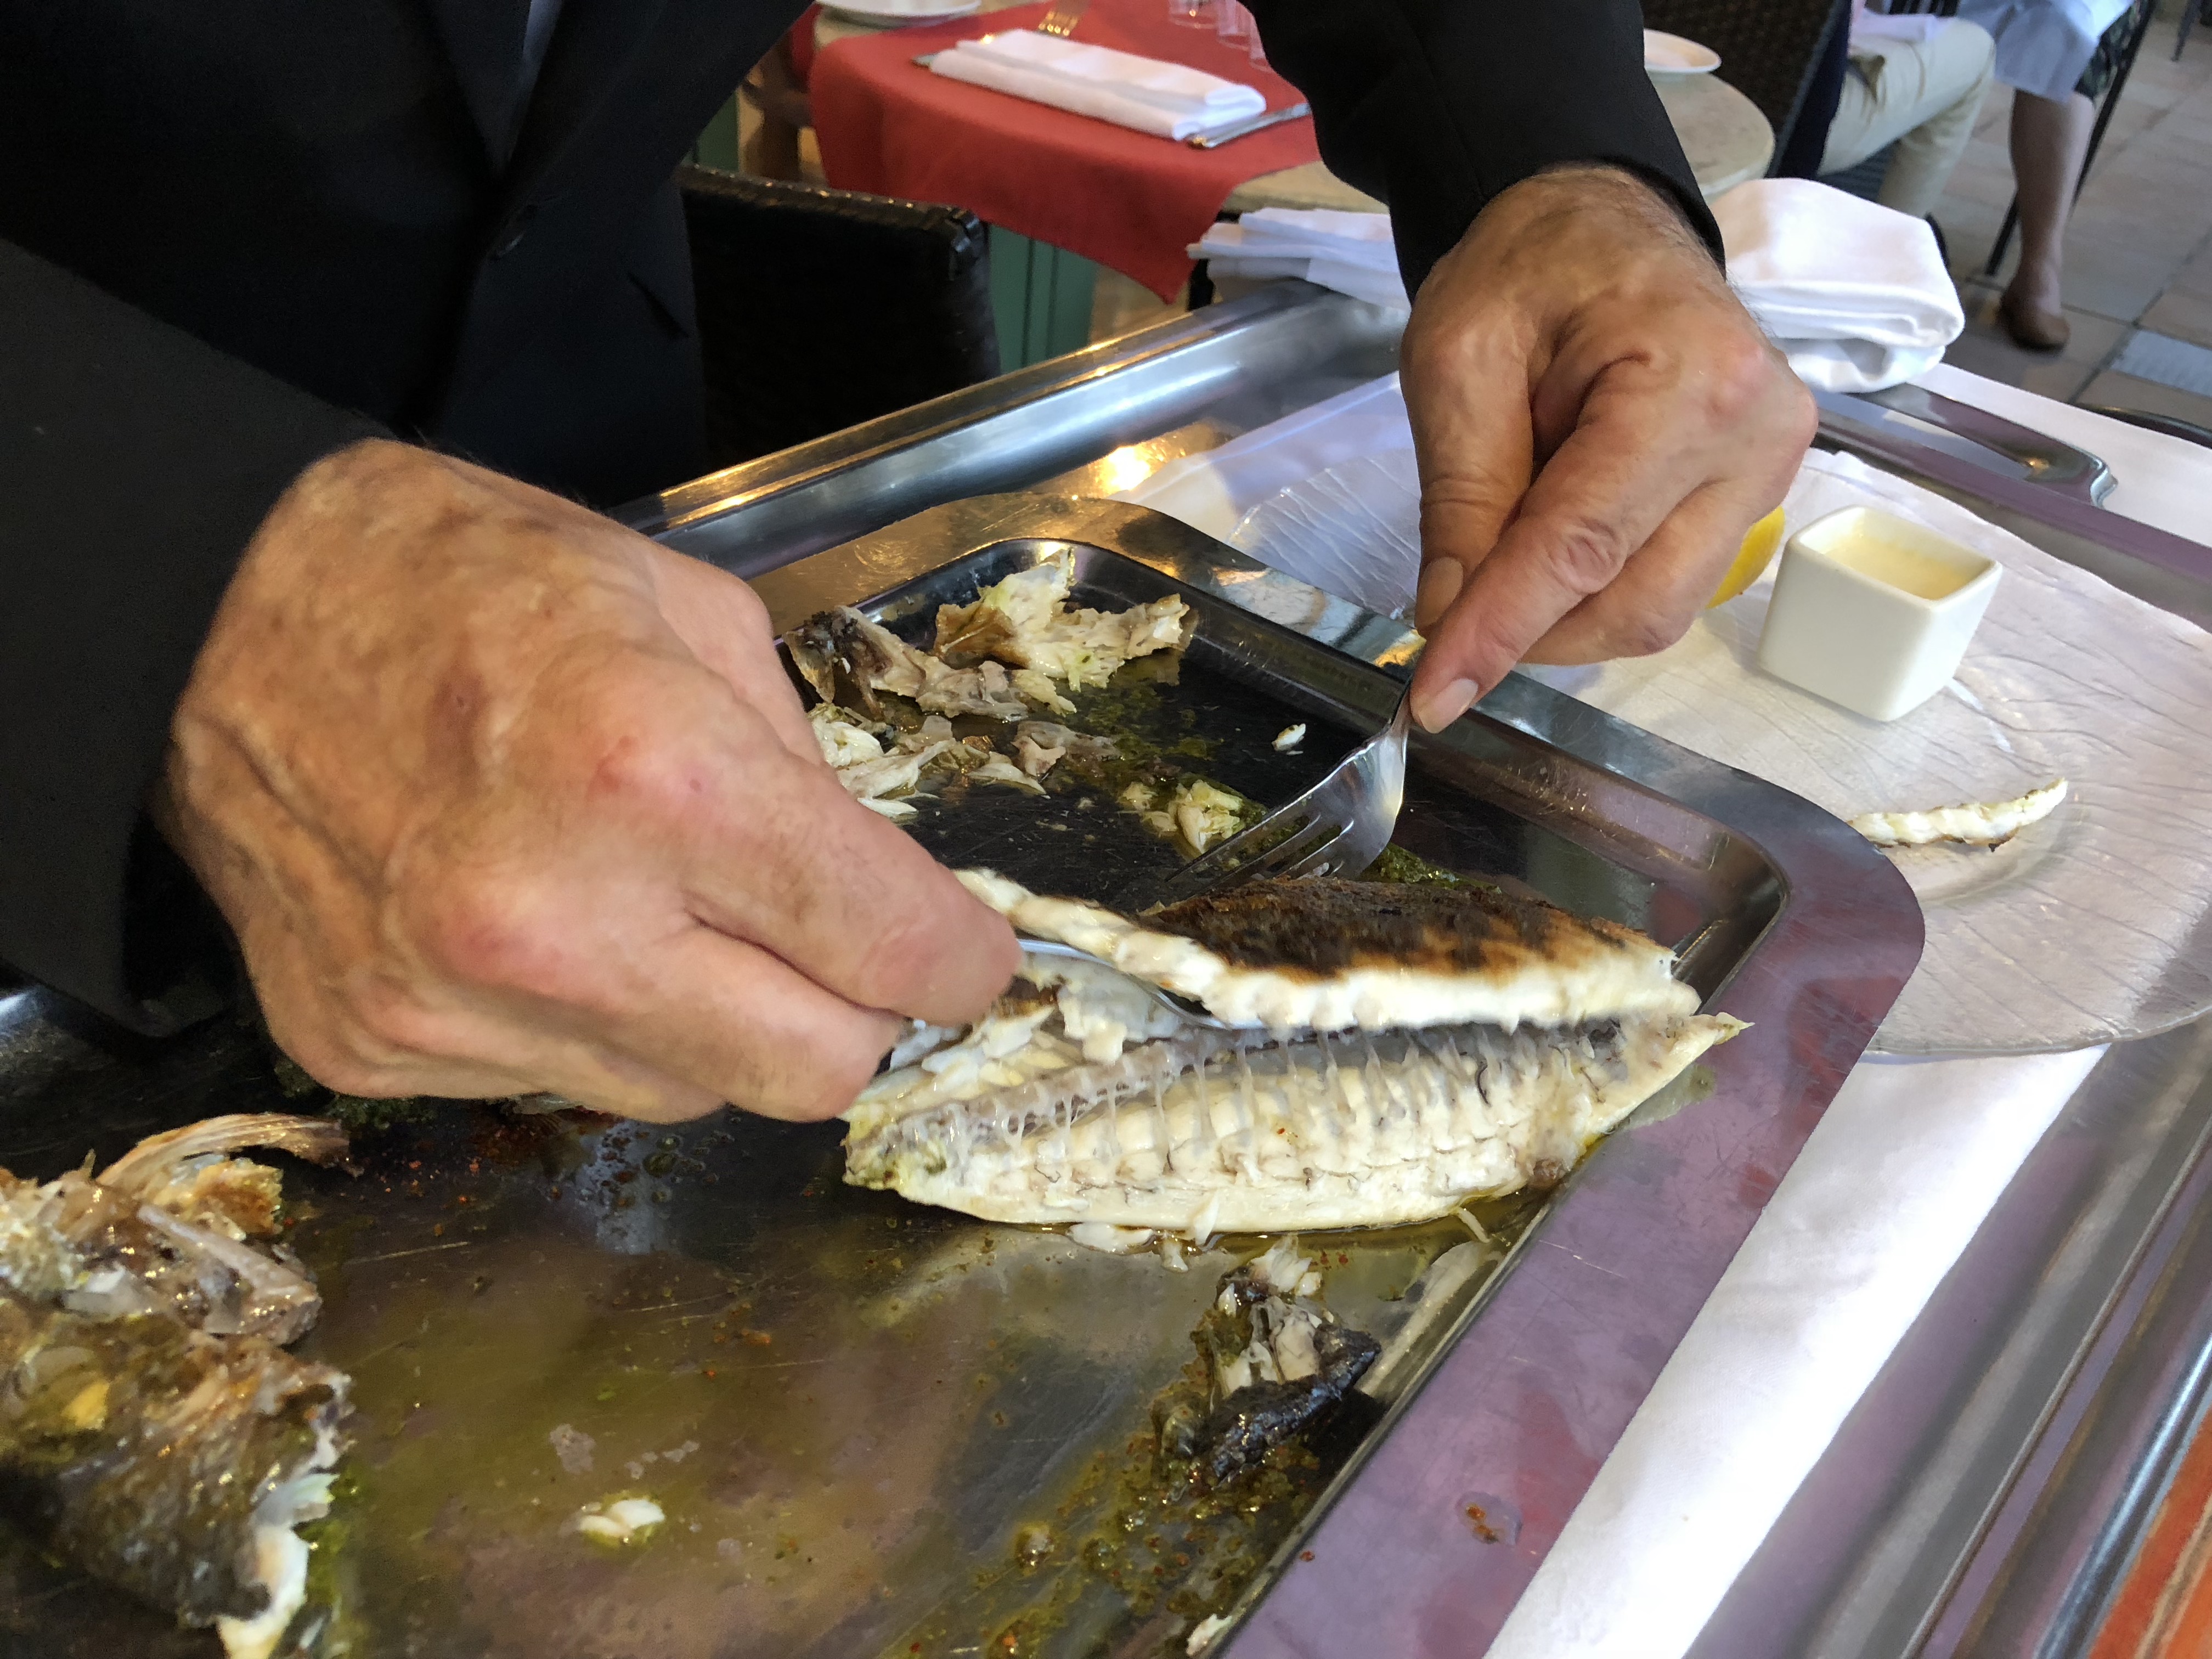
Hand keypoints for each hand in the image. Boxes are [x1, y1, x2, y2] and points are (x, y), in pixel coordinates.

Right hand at [154, 440, 1018, 1121]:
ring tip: (656, 911)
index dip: (960, 961)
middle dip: (854, 1015)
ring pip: (689, 1097)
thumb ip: (803, 766)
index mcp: (660, 779)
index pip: (887, 947)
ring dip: (715, 1023)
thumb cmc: (465, 582)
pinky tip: (546, 929)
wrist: (212, 612)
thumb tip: (877, 887)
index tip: (970, 958)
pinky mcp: (375, 1052)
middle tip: (836, 950)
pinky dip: (588, 1026)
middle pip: (813, 1075)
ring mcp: (457, 1007)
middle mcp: (561, 922)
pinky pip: (556, 1085)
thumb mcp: (688, 612)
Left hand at [1400, 165, 1815, 730]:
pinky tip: (1551, 536)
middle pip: (1635, 602)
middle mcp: (1756, 435)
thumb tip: (1448, 617)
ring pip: (1655, 609)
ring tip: (1507, 537)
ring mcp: (1767, 470)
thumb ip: (1461, 496)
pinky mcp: (1753, 493)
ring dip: (1561, 613)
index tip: (1435, 694)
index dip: (1501, 631)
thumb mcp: (1459, 361)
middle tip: (1450, 606)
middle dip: (1532, 630)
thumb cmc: (1531, 266)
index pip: (1581, 548)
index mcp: (1693, 381)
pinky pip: (1667, 580)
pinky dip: (1592, 587)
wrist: (1598, 220)